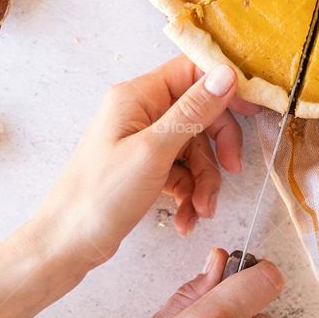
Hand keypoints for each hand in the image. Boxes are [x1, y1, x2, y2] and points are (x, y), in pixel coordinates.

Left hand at [30, 56, 257, 274]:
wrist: (66, 245)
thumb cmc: (99, 196)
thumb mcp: (154, 151)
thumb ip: (192, 111)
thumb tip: (225, 74)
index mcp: (137, 96)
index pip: (191, 72)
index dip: (224, 90)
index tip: (251, 112)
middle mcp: (140, 112)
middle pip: (199, 114)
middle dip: (217, 148)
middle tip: (232, 170)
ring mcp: (142, 141)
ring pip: (194, 149)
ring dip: (205, 180)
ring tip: (201, 210)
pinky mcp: (144, 168)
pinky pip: (181, 172)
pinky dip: (189, 194)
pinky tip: (186, 218)